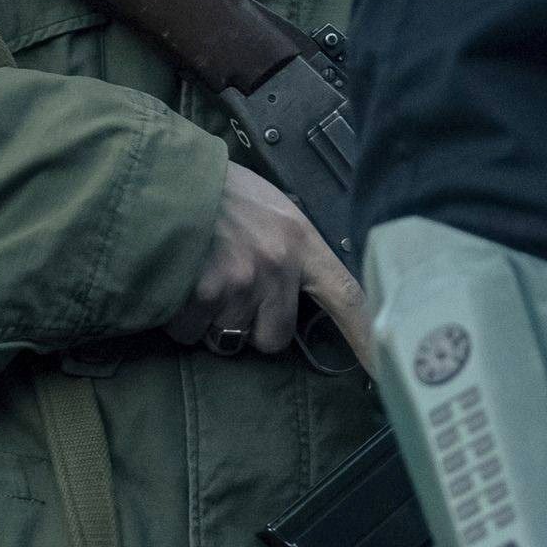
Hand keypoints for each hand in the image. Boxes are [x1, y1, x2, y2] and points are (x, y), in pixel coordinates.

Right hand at [167, 163, 366, 363]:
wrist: (166, 176)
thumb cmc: (220, 192)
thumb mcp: (272, 210)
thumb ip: (289, 250)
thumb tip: (296, 290)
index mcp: (302, 242)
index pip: (346, 295)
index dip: (364, 337)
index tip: (381, 371)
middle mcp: (278, 266)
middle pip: (273, 338)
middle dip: (249, 328)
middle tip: (229, 295)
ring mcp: (240, 282)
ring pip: (226, 337)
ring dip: (209, 320)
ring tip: (199, 277)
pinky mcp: (201, 293)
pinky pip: (190, 332)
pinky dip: (179, 317)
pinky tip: (177, 283)